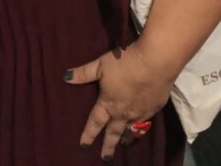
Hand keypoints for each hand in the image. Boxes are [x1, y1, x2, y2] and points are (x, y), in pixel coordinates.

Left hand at [65, 44, 171, 160]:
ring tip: (123, 144)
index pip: (95, 122)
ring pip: (131, 130)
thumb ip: (83, 73)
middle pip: (114, 133)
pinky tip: (141, 126)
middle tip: (105, 158)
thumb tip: (65, 77)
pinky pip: (145, 122)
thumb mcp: (100, 65)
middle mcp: (124, 112)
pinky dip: (141, 127)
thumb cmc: (124, 63)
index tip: (83, 146)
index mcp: (108, 103)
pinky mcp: (155, 108)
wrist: (155, 63)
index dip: (88, 134)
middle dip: (108, 146)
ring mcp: (141, 112)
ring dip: (126, 138)